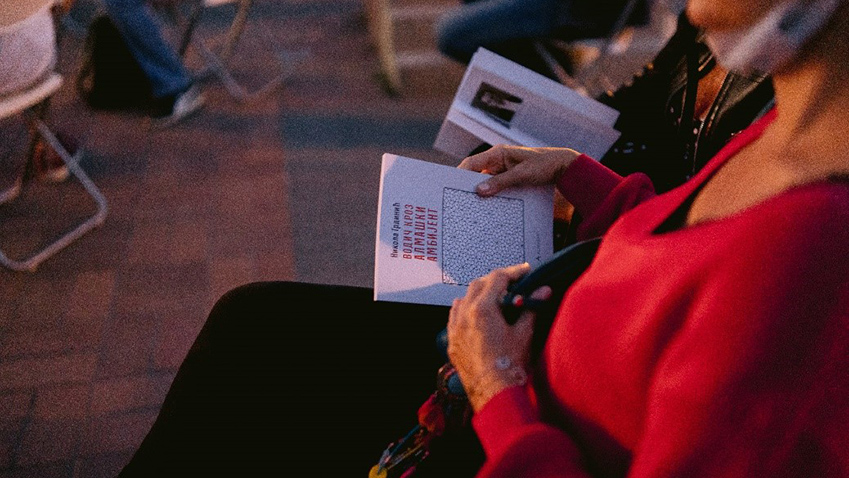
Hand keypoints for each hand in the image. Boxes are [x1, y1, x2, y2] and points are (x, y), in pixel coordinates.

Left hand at [447, 264, 551, 410]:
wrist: (494, 395)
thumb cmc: (508, 370)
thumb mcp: (524, 334)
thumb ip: (532, 308)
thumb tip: (542, 291)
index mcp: (482, 310)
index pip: (497, 278)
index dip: (513, 272)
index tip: (524, 272)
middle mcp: (464, 316)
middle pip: (478, 285)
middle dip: (496, 281)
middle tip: (512, 284)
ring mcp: (455, 329)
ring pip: (463, 299)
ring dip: (479, 294)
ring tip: (495, 299)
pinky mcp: (452, 342)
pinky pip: (454, 316)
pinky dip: (465, 310)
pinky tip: (475, 315)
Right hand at [458, 145, 581, 196]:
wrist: (564, 167)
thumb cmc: (544, 165)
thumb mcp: (522, 174)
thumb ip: (501, 182)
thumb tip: (479, 191)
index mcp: (498, 154)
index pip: (472, 163)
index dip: (459, 174)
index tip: (450, 188)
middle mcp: (497, 161)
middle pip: (476, 174)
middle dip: (468, 187)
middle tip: (458, 201)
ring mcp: (503, 171)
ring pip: (485, 183)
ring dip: (481, 194)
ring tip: (471, 208)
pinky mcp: (509, 180)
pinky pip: (495, 188)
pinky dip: (491, 196)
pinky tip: (488, 208)